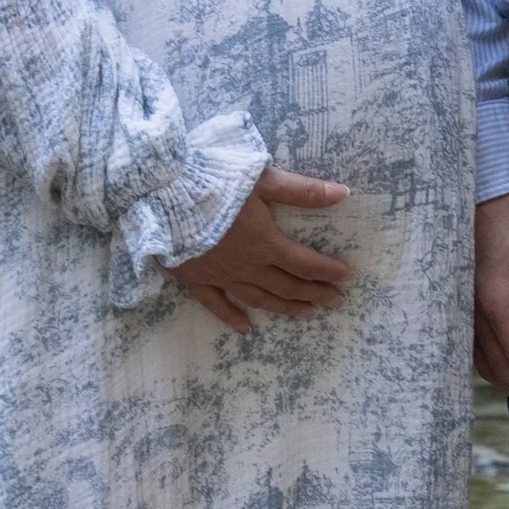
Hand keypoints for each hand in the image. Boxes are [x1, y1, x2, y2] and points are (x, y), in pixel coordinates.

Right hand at [172, 168, 352, 332]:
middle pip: (287, 285)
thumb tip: (343, 194)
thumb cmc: (214, 181)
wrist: (162, 195)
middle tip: (335, 302)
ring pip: (259, 298)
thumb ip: (302, 190)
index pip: (305, 263)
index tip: (346, 277)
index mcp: (266, 243)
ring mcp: (220, 276)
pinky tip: (246, 329)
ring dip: (284, 308)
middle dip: (314, 294)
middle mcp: (247, 266)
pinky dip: (232, 317)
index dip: (328, 271)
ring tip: (306, 315)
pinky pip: (216, 304)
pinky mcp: (194, 279)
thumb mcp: (262, 179)